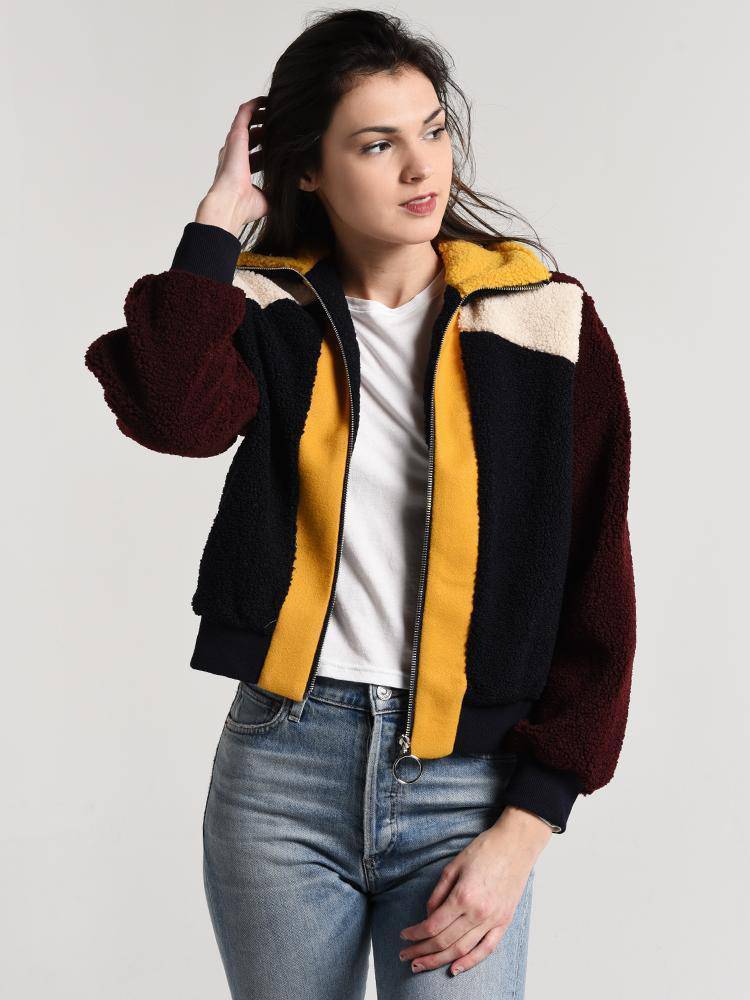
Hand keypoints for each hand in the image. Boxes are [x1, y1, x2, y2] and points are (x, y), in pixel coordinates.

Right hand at [195, 97, 268, 236]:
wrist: (232, 203)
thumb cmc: (245, 206)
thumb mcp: (267, 199)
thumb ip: (277, 192)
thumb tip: (291, 191)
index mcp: (242, 171)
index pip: (256, 156)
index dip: (268, 150)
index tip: (282, 147)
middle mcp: (236, 155)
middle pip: (252, 137)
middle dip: (266, 130)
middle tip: (282, 126)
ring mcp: (235, 144)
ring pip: (248, 122)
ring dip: (261, 115)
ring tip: (275, 109)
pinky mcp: (236, 135)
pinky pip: (244, 113)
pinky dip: (254, 105)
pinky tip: (266, 100)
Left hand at [398, 807, 550, 976]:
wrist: (515, 845)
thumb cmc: (484, 850)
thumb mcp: (453, 865)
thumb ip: (438, 893)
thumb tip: (428, 916)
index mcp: (463, 896)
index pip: (433, 925)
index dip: (416, 934)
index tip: (404, 936)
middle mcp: (478, 912)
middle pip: (444, 941)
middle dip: (421, 951)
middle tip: (405, 956)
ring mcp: (493, 920)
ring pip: (462, 950)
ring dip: (439, 960)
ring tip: (421, 965)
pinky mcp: (504, 922)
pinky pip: (486, 949)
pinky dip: (470, 962)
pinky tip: (455, 969)